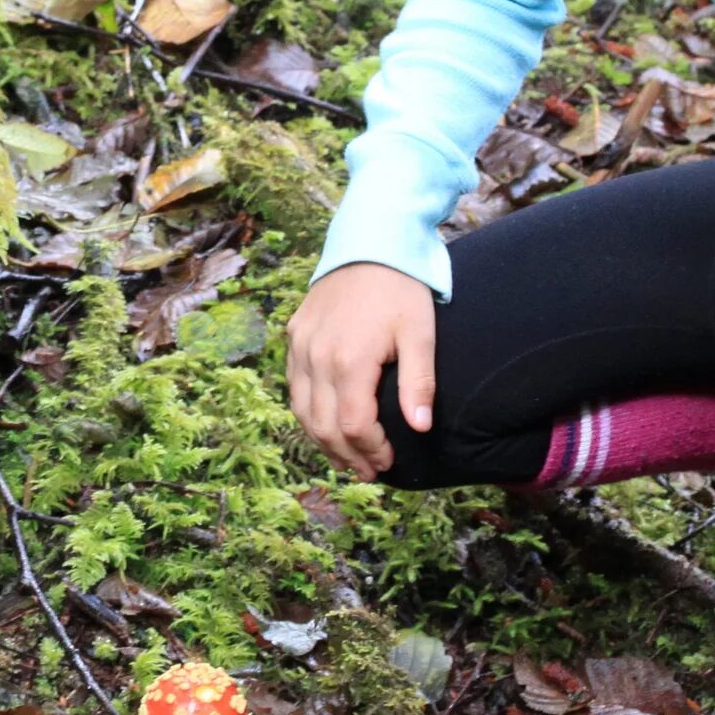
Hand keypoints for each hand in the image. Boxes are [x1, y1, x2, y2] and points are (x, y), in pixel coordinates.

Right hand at [284, 262, 436, 481]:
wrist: (369, 242)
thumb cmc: (400, 289)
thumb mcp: (420, 334)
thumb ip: (419, 383)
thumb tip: (420, 428)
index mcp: (349, 360)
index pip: (352, 426)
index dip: (369, 451)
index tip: (388, 462)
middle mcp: (316, 357)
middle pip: (322, 426)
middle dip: (346, 456)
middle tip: (368, 472)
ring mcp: (300, 346)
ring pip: (302, 411)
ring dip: (323, 441)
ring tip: (347, 458)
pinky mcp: (294, 336)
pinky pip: (294, 387)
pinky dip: (308, 413)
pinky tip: (326, 423)